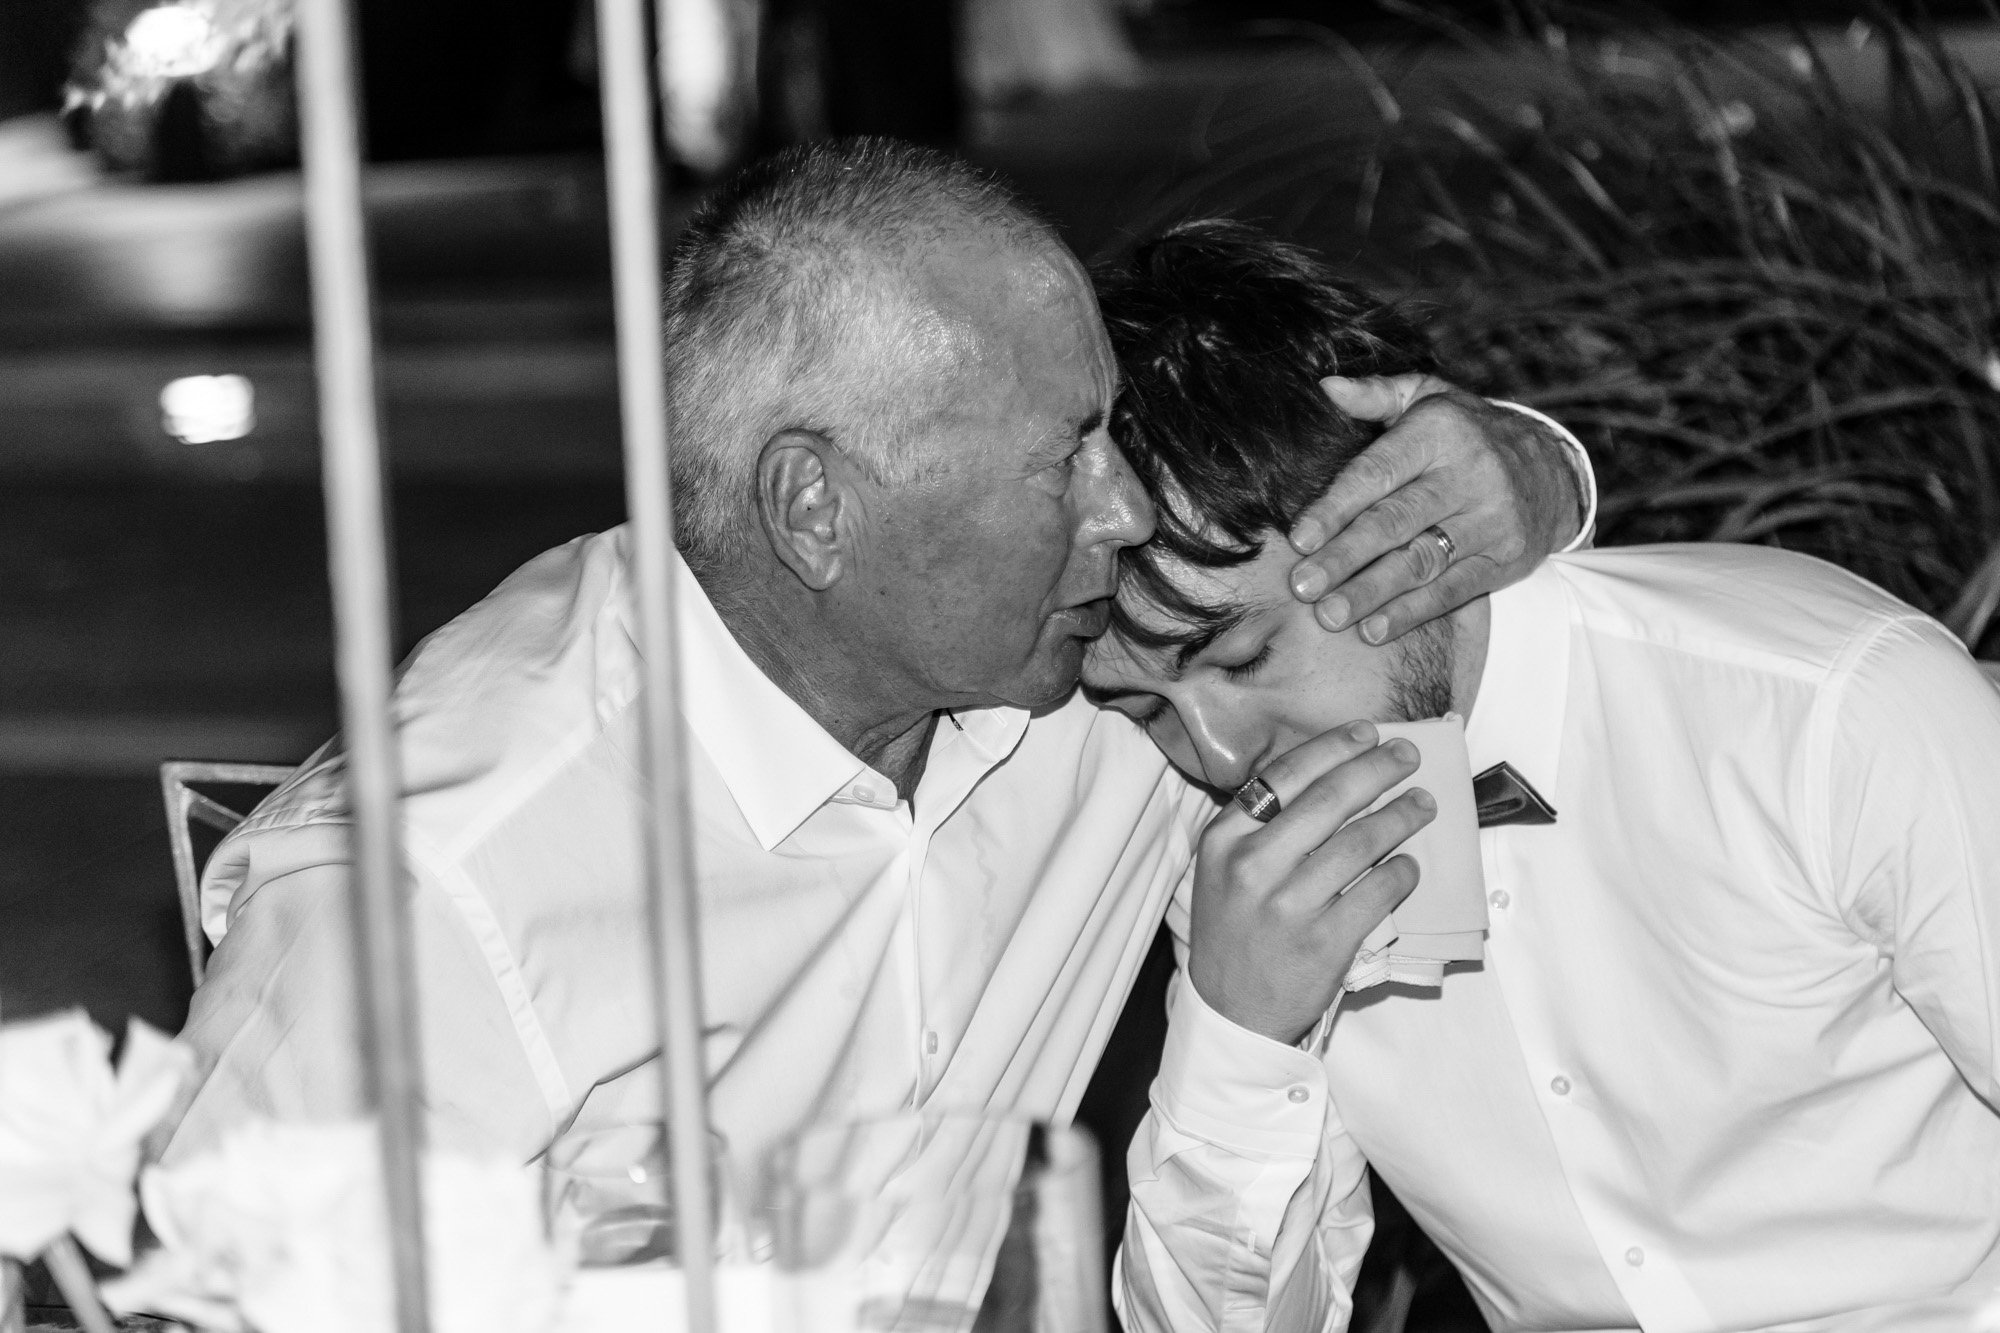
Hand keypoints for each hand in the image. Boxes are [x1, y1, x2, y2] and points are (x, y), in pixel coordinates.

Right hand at [1187, 723, 1435, 1045]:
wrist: (1233, 1012)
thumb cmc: (1235, 931)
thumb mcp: (1224, 869)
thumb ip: (1262, 826)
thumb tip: (1331, 774)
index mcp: (1225, 840)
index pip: (1285, 775)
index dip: (1333, 747)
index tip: (1366, 733)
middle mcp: (1253, 866)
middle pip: (1329, 799)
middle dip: (1377, 769)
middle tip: (1408, 756)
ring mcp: (1289, 905)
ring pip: (1361, 842)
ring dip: (1401, 816)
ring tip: (1422, 805)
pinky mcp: (1325, 942)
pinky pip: (1378, 892)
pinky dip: (1402, 873)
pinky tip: (1410, 865)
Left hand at [1286, 374, 1581, 644]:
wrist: (1553, 469)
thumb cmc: (1466, 433)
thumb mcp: (1428, 398)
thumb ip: (1375, 396)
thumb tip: (1325, 388)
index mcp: (1440, 432)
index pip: (1378, 473)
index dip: (1335, 507)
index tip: (1297, 539)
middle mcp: (1470, 475)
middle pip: (1396, 522)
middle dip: (1345, 557)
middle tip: (1302, 587)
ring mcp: (1491, 520)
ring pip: (1422, 562)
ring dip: (1371, 593)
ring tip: (1329, 616)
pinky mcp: (1506, 559)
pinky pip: (1453, 591)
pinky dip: (1411, 613)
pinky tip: (1373, 630)